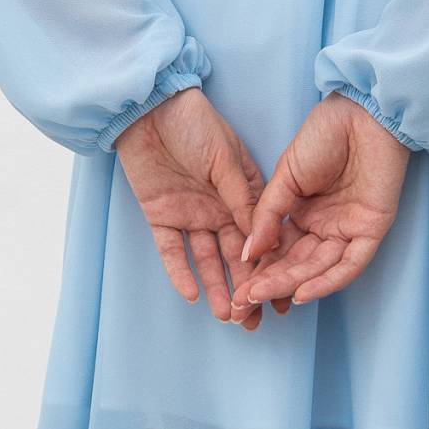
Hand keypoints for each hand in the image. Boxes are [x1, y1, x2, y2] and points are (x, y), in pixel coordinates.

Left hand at [114, 88, 281, 326]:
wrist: (148, 108)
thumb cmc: (194, 123)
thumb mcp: (224, 158)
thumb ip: (241, 198)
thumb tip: (262, 237)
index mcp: (242, 193)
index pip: (258, 236)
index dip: (269, 264)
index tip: (280, 294)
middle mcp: (219, 209)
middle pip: (234, 256)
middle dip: (245, 288)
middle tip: (253, 320)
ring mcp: (190, 214)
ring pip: (205, 259)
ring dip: (215, 287)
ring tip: (227, 317)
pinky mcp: (161, 216)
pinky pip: (171, 250)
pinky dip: (180, 272)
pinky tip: (192, 295)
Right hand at [232, 94, 409, 309]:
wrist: (361, 113)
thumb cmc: (324, 134)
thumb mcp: (285, 176)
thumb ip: (267, 215)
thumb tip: (247, 253)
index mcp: (302, 213)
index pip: (279, 250)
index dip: (258, 270)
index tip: (235, 288)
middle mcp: (324, 226)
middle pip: (296, 264)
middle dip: (269, 284)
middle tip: (243, 302)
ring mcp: (348, 230)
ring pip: (319, 268)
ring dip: (291, 285)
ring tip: (263, 298)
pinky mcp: (371, 231)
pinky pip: (349, 265)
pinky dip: (327, 282)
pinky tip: (301, 294)